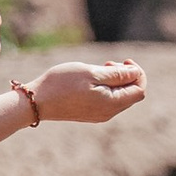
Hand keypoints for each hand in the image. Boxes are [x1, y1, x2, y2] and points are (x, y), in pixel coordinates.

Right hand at [27, 55, 146, 125]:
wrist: (37, 102)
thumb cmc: (63, 83)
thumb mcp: (92, 72)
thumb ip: (117, 74)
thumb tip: (136, 73)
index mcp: (111, 103)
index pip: (139, 90)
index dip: (138, 73)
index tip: (125, 61)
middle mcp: (108, 113)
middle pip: (131, 94)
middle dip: (127, 76)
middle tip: (109, 63)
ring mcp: (99, 115)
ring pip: (119, 97)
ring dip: (116, 80)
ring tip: (100, 68)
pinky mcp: (89, 113)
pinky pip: (108, 100)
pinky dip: (106, 88)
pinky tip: (92, 79)